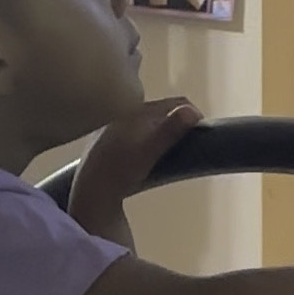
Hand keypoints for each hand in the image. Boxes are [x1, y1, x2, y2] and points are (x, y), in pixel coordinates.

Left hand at [69, 95, 201, 235]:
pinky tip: (147, 154)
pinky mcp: (109, 139)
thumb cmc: (121, 170)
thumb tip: (193, 112)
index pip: (176, 103)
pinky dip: (148, 137)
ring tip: (170, 150)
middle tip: (189, 144)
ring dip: (164, 130)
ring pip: (150, 121)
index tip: (202, 134)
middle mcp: (126, 111)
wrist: (91, 191)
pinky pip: (137, 130)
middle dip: (179, 122)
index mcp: (137, 110)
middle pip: (163, 110)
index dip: (194, 115)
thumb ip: (170, 131)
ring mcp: (117, 124)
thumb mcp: (148, 151)